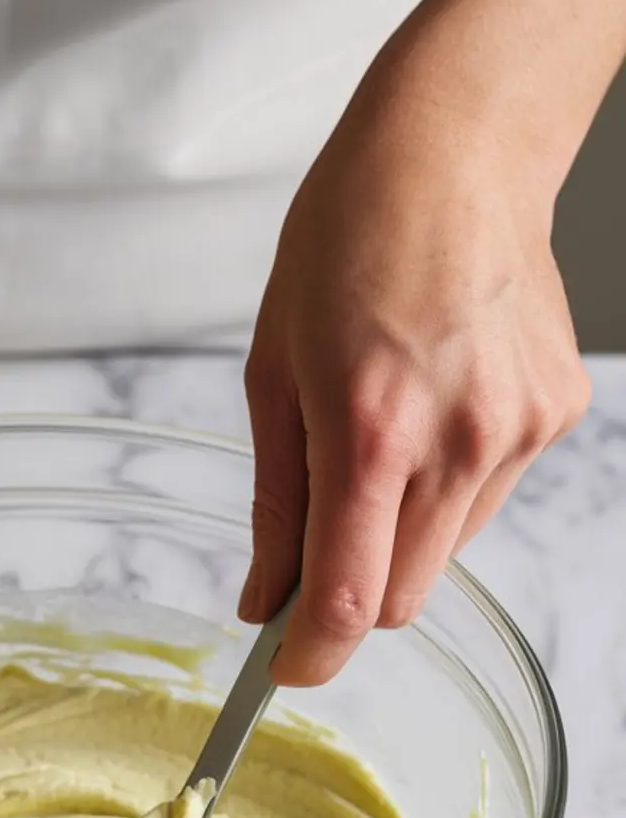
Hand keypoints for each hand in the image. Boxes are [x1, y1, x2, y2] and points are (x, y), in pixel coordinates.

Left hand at [240, 52, 590, 685]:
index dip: (311, 655)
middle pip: (402, 599)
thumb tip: (265, 599)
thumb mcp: (273, 370)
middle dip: (352, 594)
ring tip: (381, 434)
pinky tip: (435, 406)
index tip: (285, 668)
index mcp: (370, 429)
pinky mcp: (553, 417)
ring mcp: (516, 432)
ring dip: (401, 534)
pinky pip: (487, 499)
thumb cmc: (350, 239)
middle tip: (316, 540)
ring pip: (445, 555)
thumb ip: (275, 502)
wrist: (457, 150)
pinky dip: (448, 485)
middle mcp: (457, 442)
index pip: (350, 600)